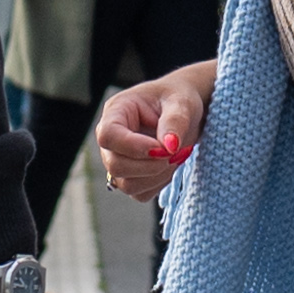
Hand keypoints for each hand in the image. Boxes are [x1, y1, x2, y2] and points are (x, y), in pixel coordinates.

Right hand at [95, 60, 216, 203]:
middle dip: (149, 165)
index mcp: (117, 111)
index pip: (108, 135)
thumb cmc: (179, 98)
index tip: (162, 147)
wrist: (185, 111)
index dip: (133, 146)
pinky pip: (140, 193)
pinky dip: (159, 184)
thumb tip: (169, 146)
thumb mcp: (182, 102)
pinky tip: (170, 166)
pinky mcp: (131, 176)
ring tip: (176, 157)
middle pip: (115, 165)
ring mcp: (119, 159)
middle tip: (175, 153)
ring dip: (156, 176)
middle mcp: (113, 138)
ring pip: (126, 184)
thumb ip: (175, 121)